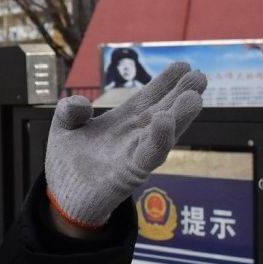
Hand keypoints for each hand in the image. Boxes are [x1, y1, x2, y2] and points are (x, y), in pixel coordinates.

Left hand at [45, 61, 205, 229]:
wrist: (63, 198)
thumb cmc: (67, 163)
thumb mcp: (63, 129)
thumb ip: (69, 112)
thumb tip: (80, 103)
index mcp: (122, 123)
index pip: (148, 98)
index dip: (164, 83)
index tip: (182, 65)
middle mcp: (134, 137)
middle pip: (163, 111)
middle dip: (181, 95)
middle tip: (199, 77)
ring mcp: (135, 155)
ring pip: (164, 134)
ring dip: (180, 116)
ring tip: (194, 96)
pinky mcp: (131, 173)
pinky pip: (149, 154)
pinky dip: (159, 137)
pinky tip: (165, 119)